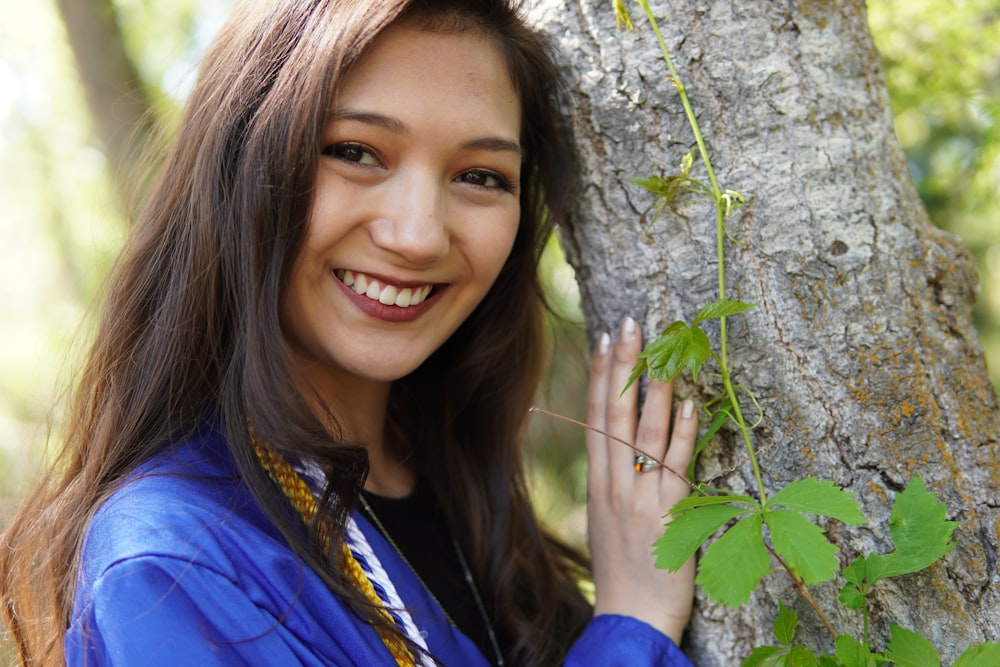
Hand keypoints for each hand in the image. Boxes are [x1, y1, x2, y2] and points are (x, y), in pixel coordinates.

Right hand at [585, 316, 697, 643]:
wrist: (631, 617)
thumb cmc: (621, 572)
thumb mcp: (605, 521)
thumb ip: (613, 483)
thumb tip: (620, 452)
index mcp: (598, 482)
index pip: (595, 415)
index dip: (600, 375)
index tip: (604, 338)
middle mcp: (614, 482)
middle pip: (617, 412)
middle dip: (624, 365)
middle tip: (632, 323)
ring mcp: (640, 495)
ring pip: (646, 430)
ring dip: (655, 387)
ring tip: (663, 348)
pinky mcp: (669, 512)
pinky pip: (676, 464)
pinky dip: (682, 432)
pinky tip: (687, 403)